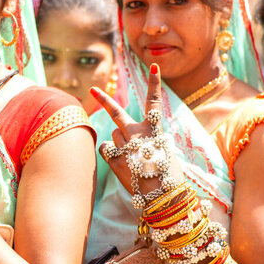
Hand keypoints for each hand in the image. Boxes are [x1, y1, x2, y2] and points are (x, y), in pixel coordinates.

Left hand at [90, 63, 183, 194]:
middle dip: (103, 99)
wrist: (163, 197)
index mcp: (154, 130)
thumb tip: (138, 142)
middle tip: (93, 89)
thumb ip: (151, 141)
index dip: (154, 83)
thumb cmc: (170, 177)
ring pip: (114, 136)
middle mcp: (136, 134)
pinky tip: (121, 164)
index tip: (154, 66)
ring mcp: (123, 146)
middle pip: (116, 112)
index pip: (154, 102)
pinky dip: (111, 154)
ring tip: (132, 159)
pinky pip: (106, 149)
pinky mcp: (113, 160)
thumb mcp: (166, 153)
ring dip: (119, 143)